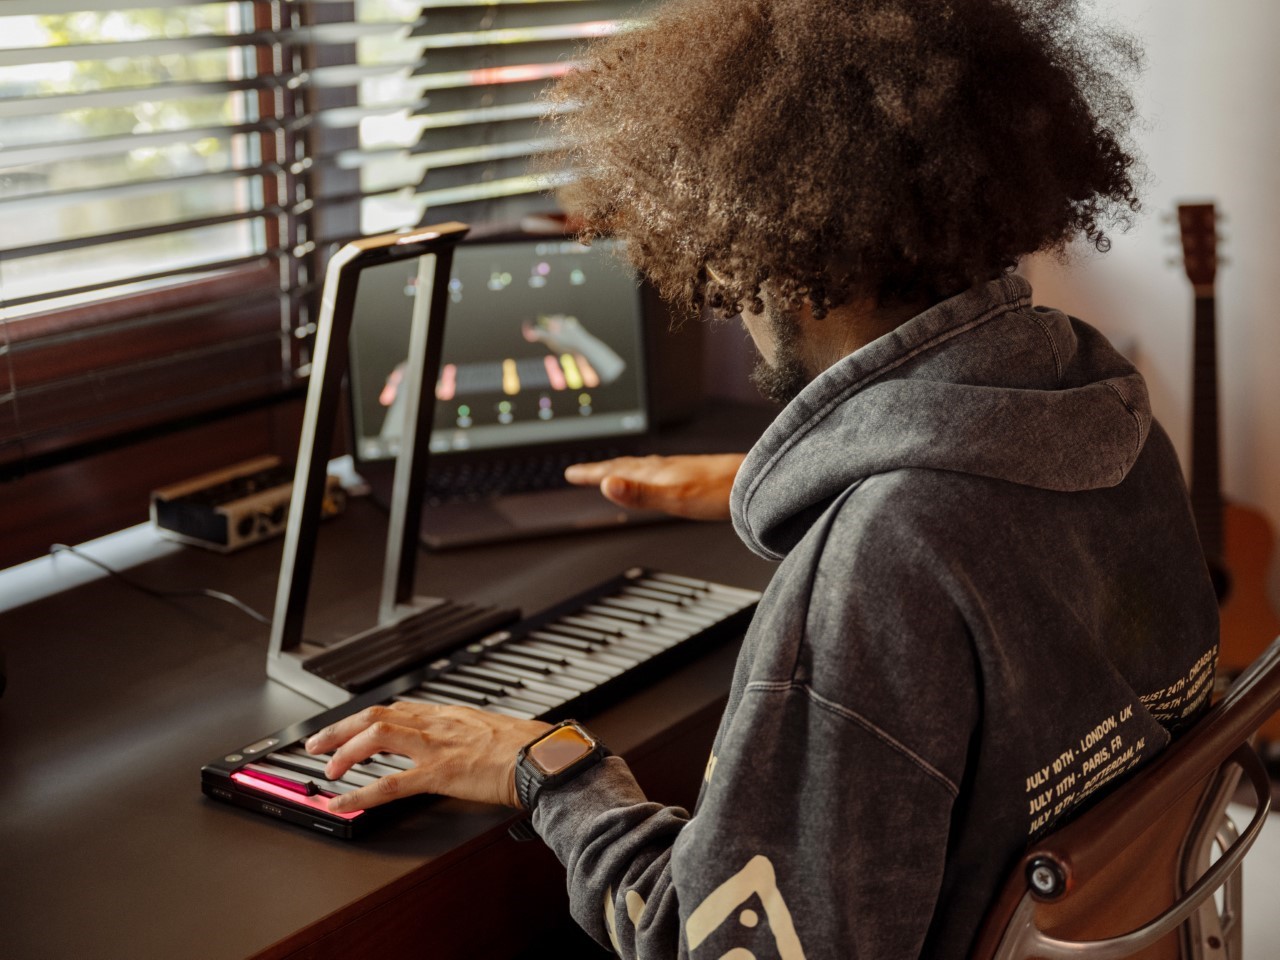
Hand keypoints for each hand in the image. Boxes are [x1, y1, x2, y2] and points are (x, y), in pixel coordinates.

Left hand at [304, 702, 549, 812]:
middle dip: (341, 728)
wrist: (545, 757)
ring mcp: (437, 746)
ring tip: (327, 770)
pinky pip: (389, 783)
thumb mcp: (493, 734)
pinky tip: (342, 803)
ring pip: (376, 736)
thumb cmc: (529, 749)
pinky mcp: (440, 772)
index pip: (398, 709)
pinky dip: (359, 793)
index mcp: (450, 714)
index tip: (351, 728)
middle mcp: (438, 723)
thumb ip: (471, 737)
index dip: (368, 719)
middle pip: (377, 715)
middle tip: (318, 744)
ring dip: (344, 752)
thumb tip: (466, 749)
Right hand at [564, 453, 745, 520]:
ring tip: (614, 473)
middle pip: (625, 467)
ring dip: (623, 470)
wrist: (757, 481)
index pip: (616, 471)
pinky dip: (646, 474)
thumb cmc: (721, 492)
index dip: (592, 474)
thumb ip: (640, 494)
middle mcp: (666, 468)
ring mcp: (680, 470)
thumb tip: (607, 486)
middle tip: (583, 472)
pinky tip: (658, 479)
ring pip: (642, 468)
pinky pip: (659, 472)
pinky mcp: (694, 476)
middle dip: (602, 470)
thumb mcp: (674, 498)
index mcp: (656, 473)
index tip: (571, 474)